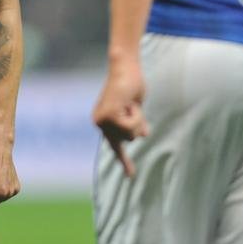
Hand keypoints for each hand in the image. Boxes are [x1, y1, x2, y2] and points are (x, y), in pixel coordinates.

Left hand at [92, 60, 148, 177]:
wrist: (125, 67)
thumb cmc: (130, 84)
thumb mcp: (135, 108)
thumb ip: (136, 122)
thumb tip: (142, 135)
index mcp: (103, 122)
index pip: (115, 146)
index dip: (124, 161)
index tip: (130, 176)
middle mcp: (99, 123)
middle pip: (129, 139)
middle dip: (137, 123)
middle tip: (131, 104)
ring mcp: (103, 120)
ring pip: (131, 133)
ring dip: (137, 117)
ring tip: (129, 102)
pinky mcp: (109, 116)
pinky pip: (131, 126)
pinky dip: (136, 116)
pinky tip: (129, 104)